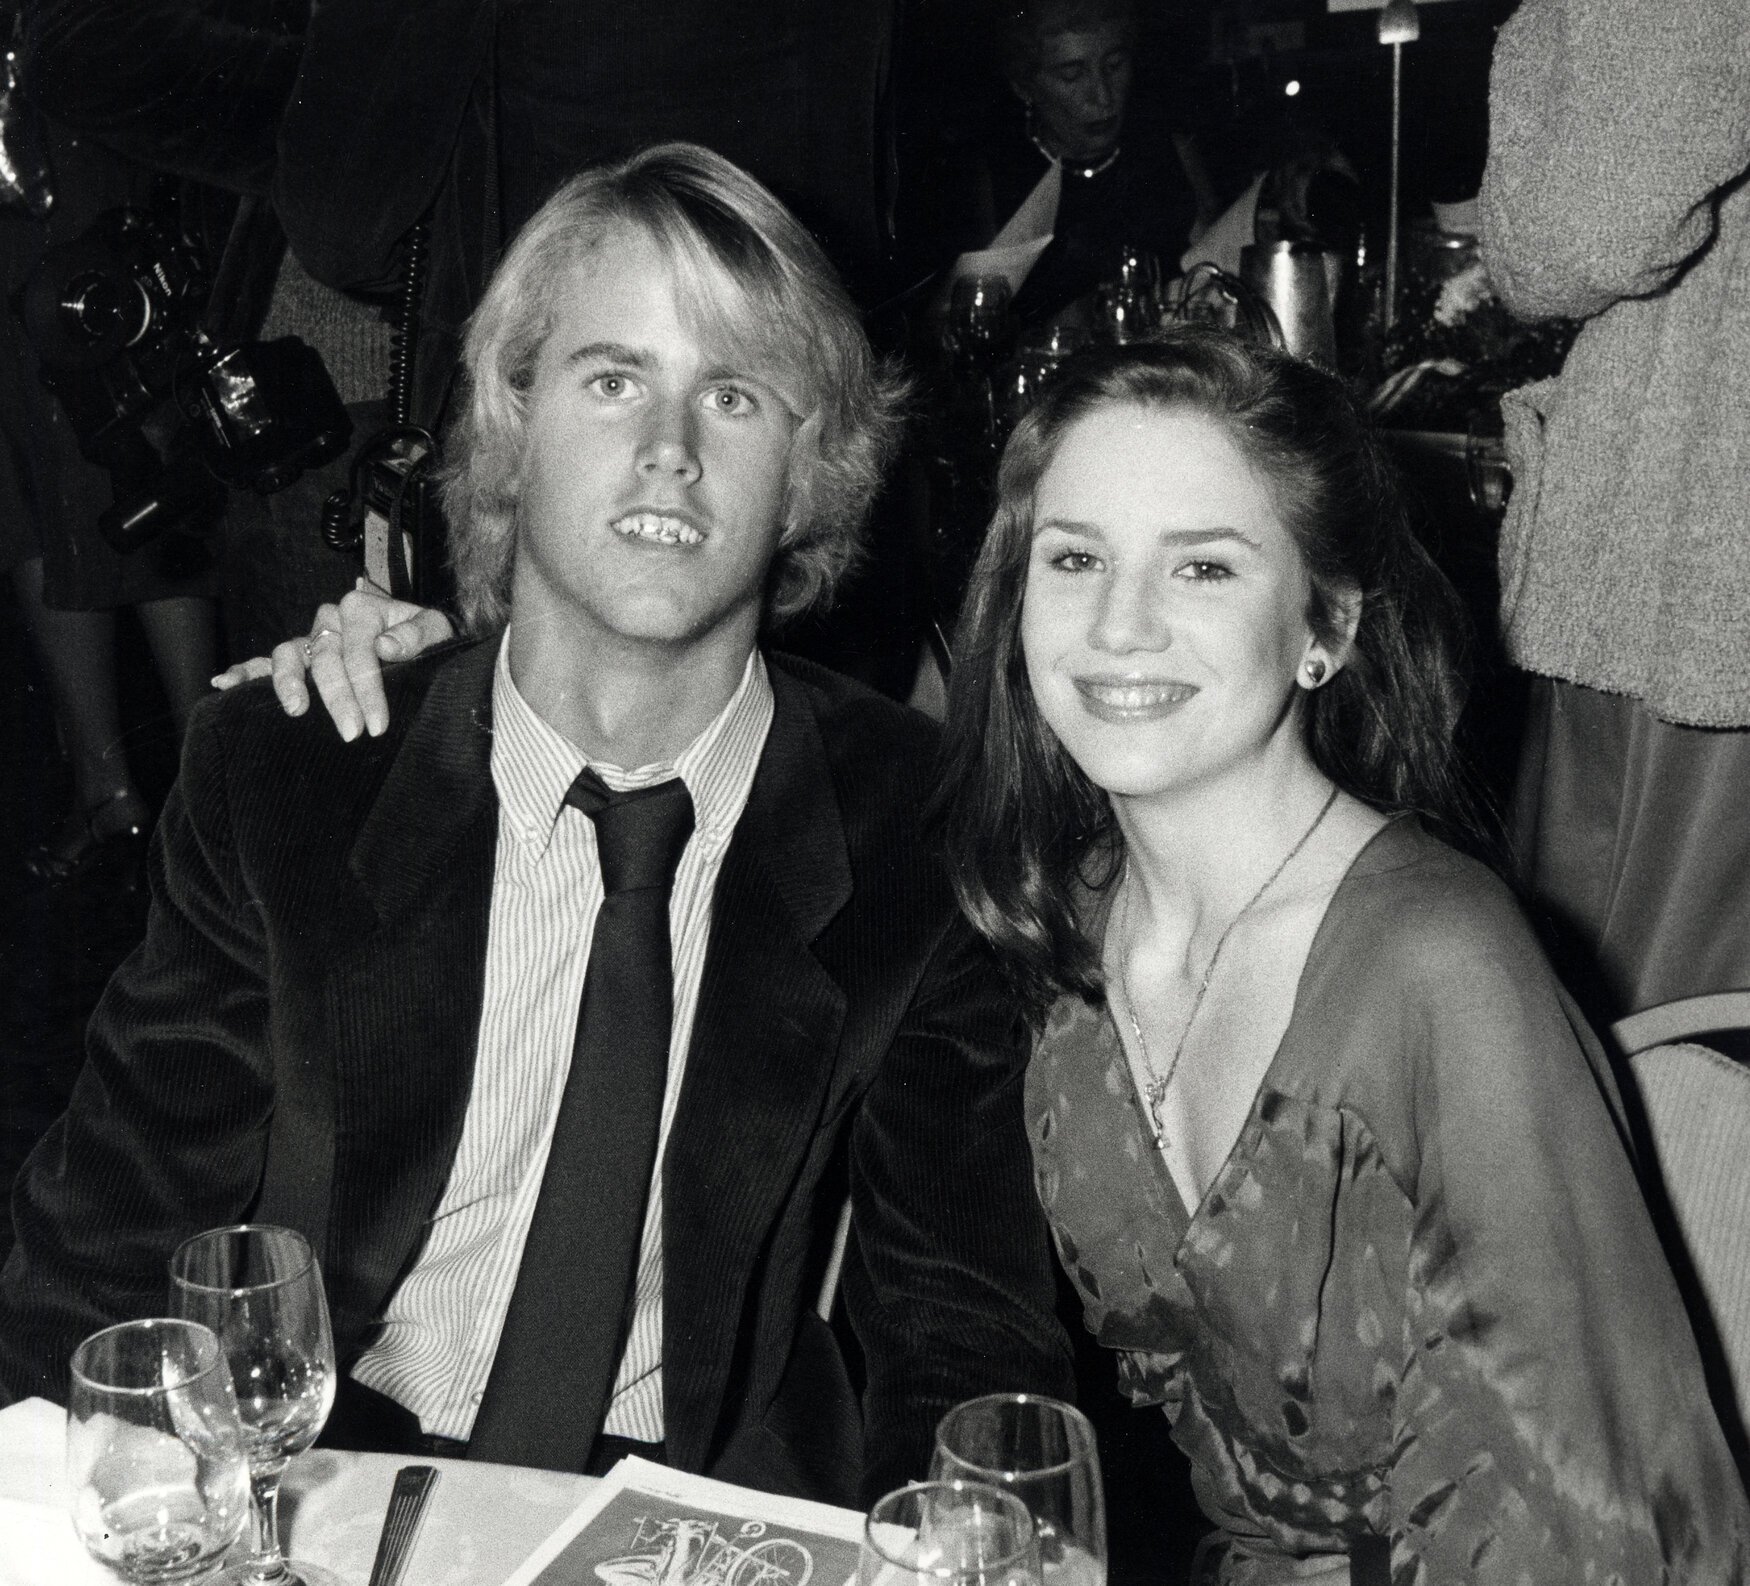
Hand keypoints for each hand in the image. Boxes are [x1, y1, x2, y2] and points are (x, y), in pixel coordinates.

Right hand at [211, 578, 455, 739]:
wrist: (425, 642)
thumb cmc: (429, 638)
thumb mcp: (437, 631)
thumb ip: (417, 635)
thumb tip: (386, 646)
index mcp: (362, 609)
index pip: (360, 650)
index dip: (367, 687)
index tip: (377, 724)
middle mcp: (332, 621)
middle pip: (326, 658)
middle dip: (337, 698)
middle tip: (350, 733)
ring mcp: (312, 638)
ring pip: (289, 654)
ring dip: (287, 682)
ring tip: (296, 710)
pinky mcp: (301, 656)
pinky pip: (266, 661)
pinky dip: (246, 671)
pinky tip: (224, 684)